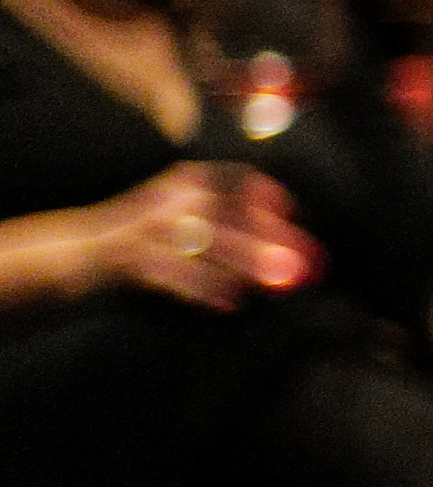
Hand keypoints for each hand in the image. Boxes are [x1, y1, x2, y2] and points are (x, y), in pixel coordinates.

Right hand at [81, 163, 313, 309]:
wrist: (68, 255)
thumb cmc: (140, 241)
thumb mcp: (181, 214)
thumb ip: (226, 218)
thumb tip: (290, 245)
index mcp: (182, 183)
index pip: (234, 181)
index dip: (269, 198)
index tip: (299, 215)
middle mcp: (166, 200)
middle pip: (228, 216)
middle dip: (272, 239)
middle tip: (310, 263)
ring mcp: (145, 230)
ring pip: (205, 244)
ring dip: (247, 263)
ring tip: (282, 282)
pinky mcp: (125, 262)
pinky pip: (171, 276)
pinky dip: (202, 290)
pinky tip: (232, 304)